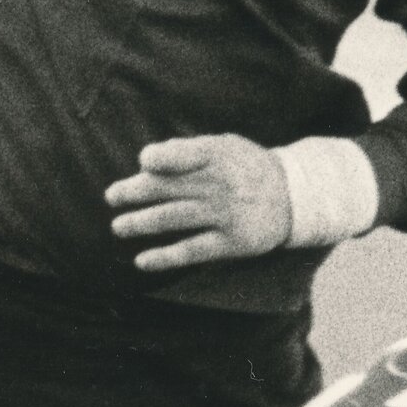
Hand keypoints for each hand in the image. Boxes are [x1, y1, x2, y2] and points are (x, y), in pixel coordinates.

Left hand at [105, 134, 292, 271]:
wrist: (294, 197)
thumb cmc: (247, 168)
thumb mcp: (225, 146)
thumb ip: (187, 150)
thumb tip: (145, 161)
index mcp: (217, 156)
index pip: (181, 155)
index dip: (158, 159)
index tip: (142, 165)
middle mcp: (219, 184)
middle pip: (167, 188)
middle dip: (133, 193)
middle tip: (112, 198)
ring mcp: (225, 215)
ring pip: (172, 219)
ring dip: (139, 224)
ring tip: (119, 227)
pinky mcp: (231, 243)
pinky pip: (191, 251)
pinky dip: (164, 257)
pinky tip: (142, 260)